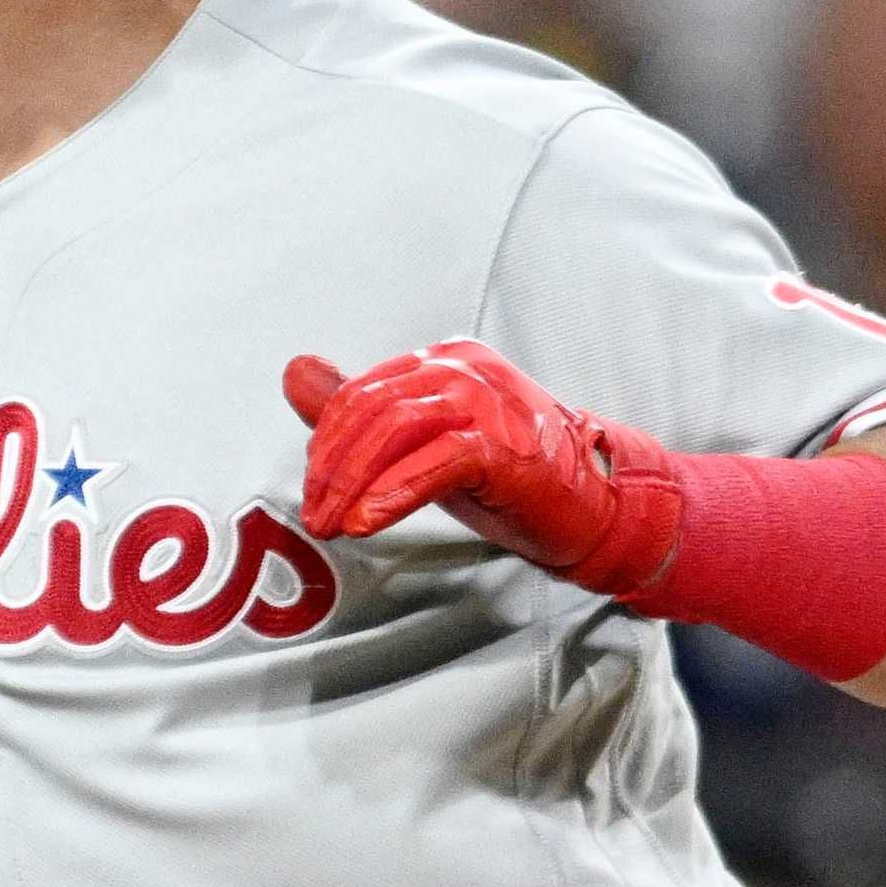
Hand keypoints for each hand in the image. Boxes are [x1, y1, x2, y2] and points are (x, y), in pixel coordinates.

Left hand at [284, 341, 679, 593]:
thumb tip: (295, 371)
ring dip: (353, 485)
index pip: (361, 393)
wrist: (590, 505)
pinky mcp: (507, 444)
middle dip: (332, 470)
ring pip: (395, 429)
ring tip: (336, 526)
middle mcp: (464, 369)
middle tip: (317, 517)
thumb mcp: (421, 440)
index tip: (315, 492)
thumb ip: (359, 407)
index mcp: (443, 360)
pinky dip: (393, 494)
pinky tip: (368, 522)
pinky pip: (437, 461)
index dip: (325, 445)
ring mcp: (489, 401)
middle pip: (370, 409)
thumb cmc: (503, 473)